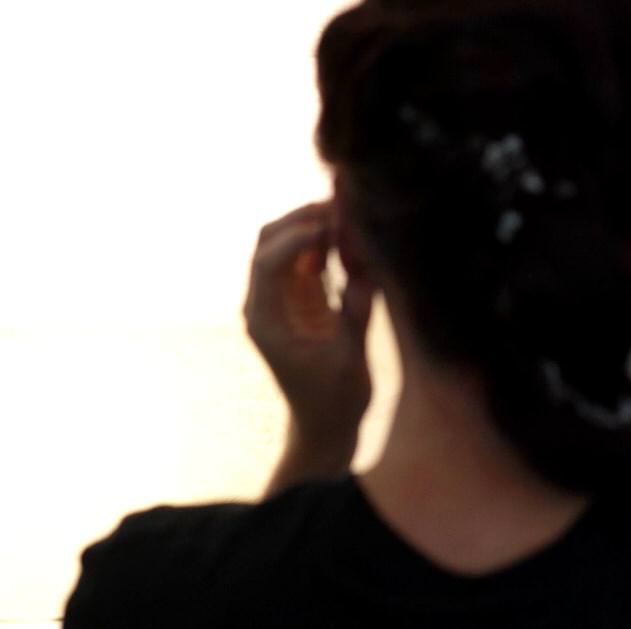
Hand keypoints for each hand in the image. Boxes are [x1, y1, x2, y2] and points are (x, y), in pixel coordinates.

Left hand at [243, 201, 375, 460]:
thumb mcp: (349, 362)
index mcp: (266, 320)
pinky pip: (310, 256)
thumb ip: (354, 316)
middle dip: (303, 218)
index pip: (268, 263)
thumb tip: (365, 273)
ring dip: (317, 224)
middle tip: (346, 206)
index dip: (298, 237)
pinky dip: (329, 240)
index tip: (333, 226)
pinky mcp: (301, 297)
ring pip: (289, 242)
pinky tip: (356, 234)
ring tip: (355, 212)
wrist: (325, 425)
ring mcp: (282, 297)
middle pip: (270, 241)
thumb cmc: (335, 401)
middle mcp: (266, 302)